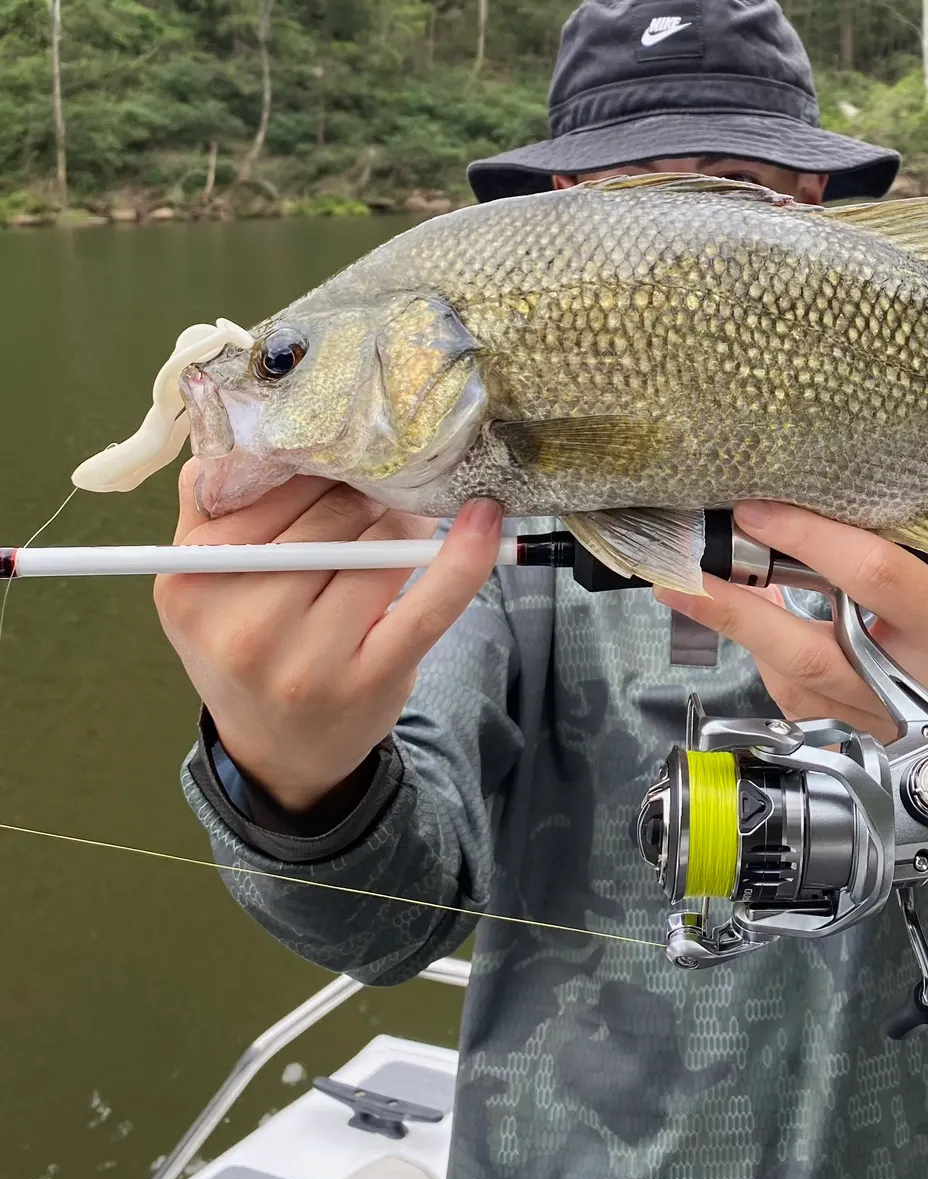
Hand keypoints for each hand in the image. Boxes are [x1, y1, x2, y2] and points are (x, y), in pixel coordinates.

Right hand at [154, 460, 502, 813]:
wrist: (280, 753)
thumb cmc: (249, 646)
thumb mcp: (204, 583)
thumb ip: (214, 504)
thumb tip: (260, 425)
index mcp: (193, 581)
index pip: (269, 488)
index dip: (318, 463)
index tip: (346, 452)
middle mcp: (243, 622)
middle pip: (328, 514)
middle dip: (367, 488)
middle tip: (387, 482)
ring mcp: (309, 657)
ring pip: (378, 548)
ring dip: (406, 520)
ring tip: (410, 516)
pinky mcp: (371, 678)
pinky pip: (429, 604)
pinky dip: (463, 558)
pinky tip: (484, 521)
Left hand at [654, 501, 927, 741]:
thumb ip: (905, 547)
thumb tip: (816, 501)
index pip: (875, 577)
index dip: (814, 542)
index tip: (759, 511)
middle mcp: (902, 685)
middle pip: (808, 650)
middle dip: (737, 609)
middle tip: (681, 571)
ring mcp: (861, 716)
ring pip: (783, 671)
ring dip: (730, 621)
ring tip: (683, 579)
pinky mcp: (833, 728)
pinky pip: (781, 681)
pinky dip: (755, 639)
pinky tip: (733, 605)